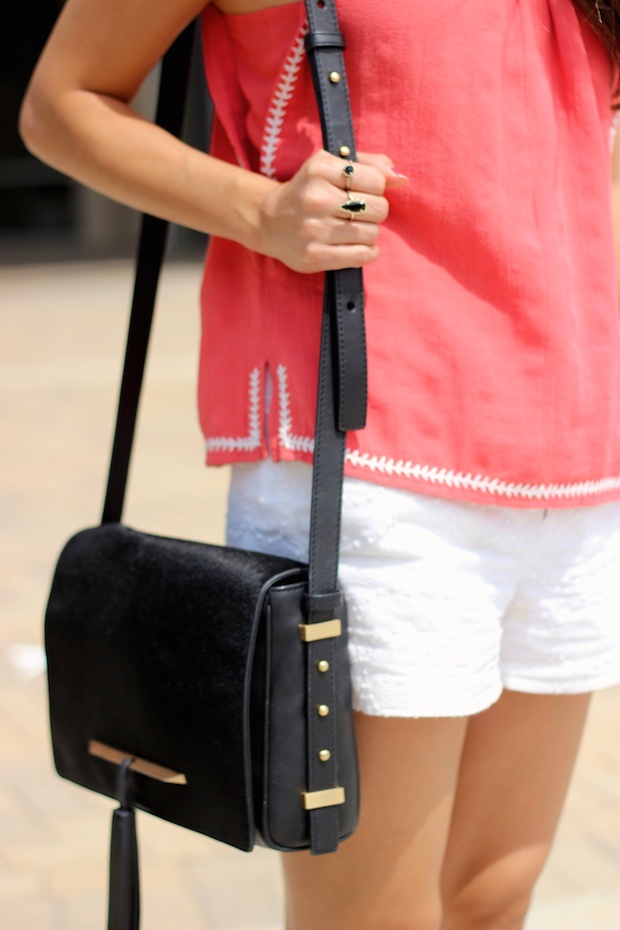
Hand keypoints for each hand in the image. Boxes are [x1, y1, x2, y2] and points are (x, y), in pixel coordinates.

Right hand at [253, 149, 407, 272]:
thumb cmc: (308, 190)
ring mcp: (314, 230)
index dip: (376, 188)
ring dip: (368, 233)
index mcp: (320, 169)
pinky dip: (366, 252)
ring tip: (351, 229)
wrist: (269, 222)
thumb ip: (369, 165)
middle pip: (379, 209)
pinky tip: (354, 245)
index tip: (361, 192)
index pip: (377, 181)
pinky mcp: (314, 256)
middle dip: (374, 211)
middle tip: (357, 213)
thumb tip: (401, 178)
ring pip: (372, 234)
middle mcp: (316, 199)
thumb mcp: (332, 166)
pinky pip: (363, 256)